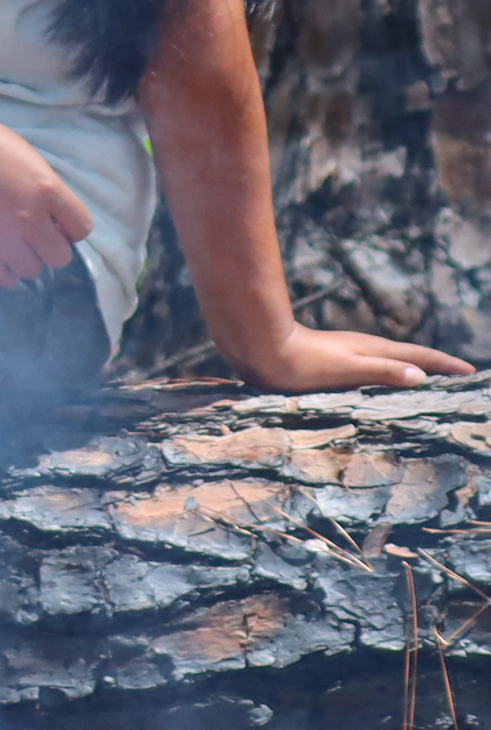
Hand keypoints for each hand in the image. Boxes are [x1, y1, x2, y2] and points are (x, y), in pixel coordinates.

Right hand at [0, 105, 92, 288]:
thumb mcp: (32, 160)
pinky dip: (6, 273)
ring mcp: (0, 233)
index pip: (81, 229)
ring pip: (32, 271)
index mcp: (47, 189)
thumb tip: (54, 220)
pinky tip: (3, 259)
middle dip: (53, 248)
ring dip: (29, 261)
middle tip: (38, 236)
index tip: (59, 223)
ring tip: (18, 247)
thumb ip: (49, 191)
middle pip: (59, 257)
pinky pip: (0, 276)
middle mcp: (28, 217)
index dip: (72, 228)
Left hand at [224, 323, 474, 392]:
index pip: (419, 358)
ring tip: (426, 379)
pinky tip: (376, 381)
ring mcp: (347, 352)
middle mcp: (364, 348)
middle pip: (408, 356)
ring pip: (388, 360)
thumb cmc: (300, 363)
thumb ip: (381, 372)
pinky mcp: (331, 359)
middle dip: (435, 365)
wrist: (259, 348)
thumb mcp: (345, 370)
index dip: (445, 365)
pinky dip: (386, 373)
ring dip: (410, 368)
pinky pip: (370, 366)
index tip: (471, 371)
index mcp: (373, 350)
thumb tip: (421, 377)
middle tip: (457, 375)